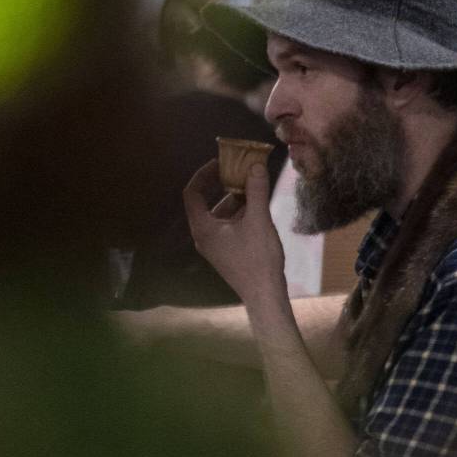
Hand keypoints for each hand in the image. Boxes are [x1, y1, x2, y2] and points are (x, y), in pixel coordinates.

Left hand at [183, 158, 286, 305]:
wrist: (265, 294)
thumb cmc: (258, 258)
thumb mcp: (258, 220)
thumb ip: (256, 191)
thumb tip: (256, 165)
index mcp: (203, 227)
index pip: (192, 193)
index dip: (203, 174)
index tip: (219, 162)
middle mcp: (204, 235)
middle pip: (206, 202)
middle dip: (222, 184)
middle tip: (238, 170)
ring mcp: (215, 245)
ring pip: (219, 213)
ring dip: (234, 198)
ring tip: (253, 184)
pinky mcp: (227, 251)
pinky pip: (228, 224)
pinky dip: (240, 212)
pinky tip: (257, 205)